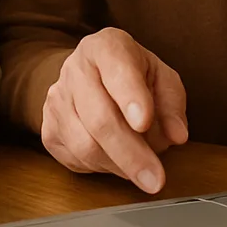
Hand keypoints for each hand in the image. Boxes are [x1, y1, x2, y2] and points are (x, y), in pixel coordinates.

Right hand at [41, 28, 188, 192]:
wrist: (88, 76)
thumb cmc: (131, 76)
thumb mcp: (161, 77)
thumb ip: (172, 103)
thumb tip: (177, 135)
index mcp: (106, 47)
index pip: (117, 71)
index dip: (131, 98)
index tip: (144, 123)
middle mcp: (75, 69)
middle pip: (100, 118)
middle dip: (131, 154)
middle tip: (155, 178)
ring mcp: (57, 100)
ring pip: (86, 145)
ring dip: (120, 166)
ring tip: (141, 167)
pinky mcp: (48, 129)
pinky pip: (76, 159)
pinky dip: (103, 168)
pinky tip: (116, 159)